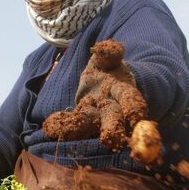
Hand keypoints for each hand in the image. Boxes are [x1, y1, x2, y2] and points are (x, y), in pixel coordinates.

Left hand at [43, 40, 158, 162]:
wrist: (103, 80)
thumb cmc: (109, 67)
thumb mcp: (109, 57)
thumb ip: (110, 53)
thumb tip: (114, 49)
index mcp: (122, 90)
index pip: (129, 99)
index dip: (133, 107)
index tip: (137, 118)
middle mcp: (112, 106)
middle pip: (113, 118)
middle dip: (112, 128)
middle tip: (110, 140)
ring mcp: (96, 114)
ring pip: (90, 123)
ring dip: (79, 128)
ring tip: (65, 131)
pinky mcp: (81, 117)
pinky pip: (73, 122)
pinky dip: (63, 125)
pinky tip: (51, 126)